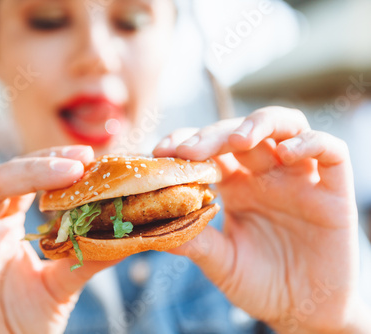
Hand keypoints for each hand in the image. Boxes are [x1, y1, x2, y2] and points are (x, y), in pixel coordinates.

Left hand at [154, 107, 370, 332]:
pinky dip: (310, 143)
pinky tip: (286, 153)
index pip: (211, 149)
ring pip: (285, 126)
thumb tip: (152, 228)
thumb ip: (196, 241)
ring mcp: (300, 178)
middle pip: (241, 133)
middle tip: (188, 150)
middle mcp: (266, 175)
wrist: (303, 311)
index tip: (161, 151)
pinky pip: (330, 151)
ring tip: (236, 140)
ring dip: (259, 124)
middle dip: (213, 135)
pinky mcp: (334, 190)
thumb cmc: (260, 284)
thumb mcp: (222, 262)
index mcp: (237, 187)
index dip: (187, 142)